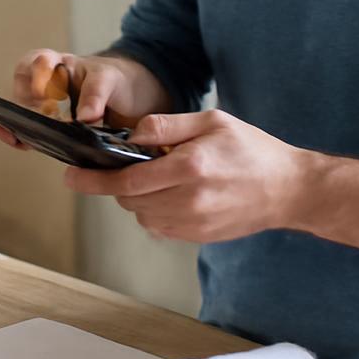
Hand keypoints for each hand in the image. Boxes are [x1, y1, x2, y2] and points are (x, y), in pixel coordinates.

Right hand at [0, 49, 147, 150]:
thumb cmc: (117, 80)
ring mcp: (48, 110)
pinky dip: (23, 139)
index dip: (35, 76)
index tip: (43, 93)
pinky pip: (32, 134)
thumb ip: (96, 93)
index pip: (36, 63)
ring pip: (23, 115)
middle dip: (22, 105)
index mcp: (58, 65)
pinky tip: (19, 143)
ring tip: (19, 137)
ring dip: (19, 125)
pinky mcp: (53, 131)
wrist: (134, 100)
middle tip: (38, 119)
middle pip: (22, 90)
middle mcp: (47, 86)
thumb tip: (84, 117)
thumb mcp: (110, 79)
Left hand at [63, 110, 314, 242]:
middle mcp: (189, 199)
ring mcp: (193, 223)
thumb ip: (167, 125)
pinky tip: (172, 193)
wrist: (288, 189)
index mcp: (190, 166)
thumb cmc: (251, 148)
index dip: (94, 179)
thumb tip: (131, 134)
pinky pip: (158, 226)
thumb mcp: (211, 121)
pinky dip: (153, 210)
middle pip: (129, 199)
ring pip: (141, 214)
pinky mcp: (197, 237)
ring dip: (136, 197)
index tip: (70, 176)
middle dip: (115, 184)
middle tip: (119, 166)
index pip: (127, 179)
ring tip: (157, 176)